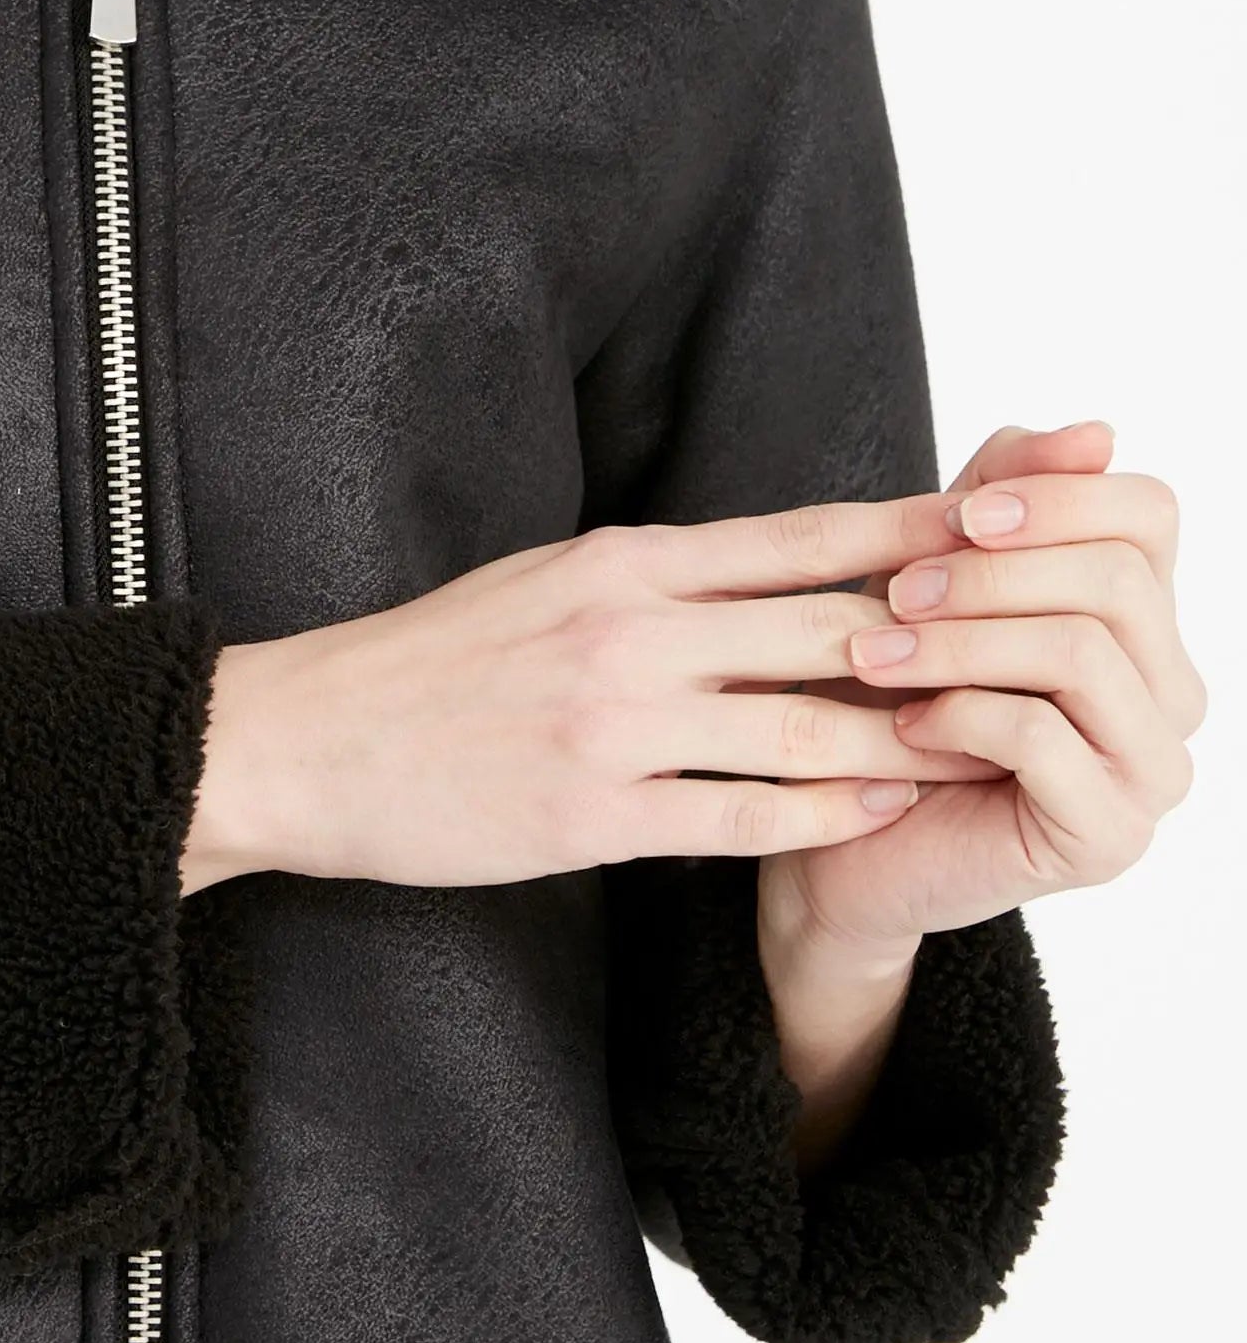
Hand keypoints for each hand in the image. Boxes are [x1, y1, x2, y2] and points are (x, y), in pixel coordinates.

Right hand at [181, 488, 1001, 895]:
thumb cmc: (431, 660)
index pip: (799, 538)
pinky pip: (739, 818)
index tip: (997, 524)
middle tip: (1031, 648)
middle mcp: (629, 629)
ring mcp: (614, 724)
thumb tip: (773, 569)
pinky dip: (820, 817)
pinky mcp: (593, 814)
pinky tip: (876, 816)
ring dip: (900, 739)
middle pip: (823, 625)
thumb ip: (657, 578)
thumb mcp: (547, 581)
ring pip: (799, 727)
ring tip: (978, 746)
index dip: (908, 532)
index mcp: (622, 561)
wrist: (310, 740)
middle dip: (937, 638)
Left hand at [760, 418, 1200, 973]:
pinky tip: (906, 726)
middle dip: (992, 574)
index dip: (1056, 496)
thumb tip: (1096, 430)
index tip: (962, 515)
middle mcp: (1171, 691)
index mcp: (1144, 618)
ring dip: (960, 640)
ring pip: (1080, 652)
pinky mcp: (1108, 836)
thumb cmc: (894, 691)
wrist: (845, 838)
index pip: (1151, 514)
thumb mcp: (937, 571)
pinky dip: (957, 716)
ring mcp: (1152, 770)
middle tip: (895, 591)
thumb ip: (1003, 495)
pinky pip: (1044, 741)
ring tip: (876, 653)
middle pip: (1117, 580)